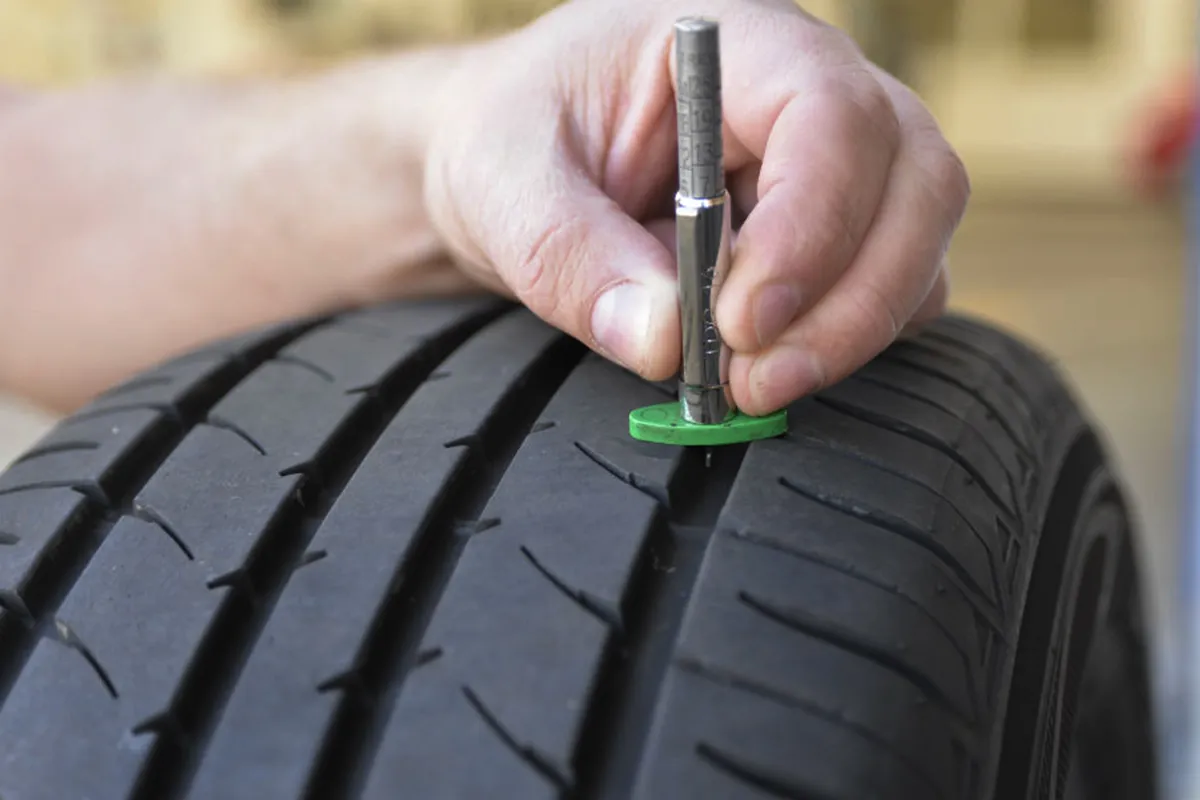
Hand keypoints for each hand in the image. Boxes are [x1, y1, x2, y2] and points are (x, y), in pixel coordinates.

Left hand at [423, 0, 967, 414]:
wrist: (516, 170)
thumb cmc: (513, 140)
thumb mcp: (507, 185)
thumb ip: (571, 254)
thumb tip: (660, 340)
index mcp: (734, 45)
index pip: (830, 113)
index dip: (810, 220)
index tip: (741, 319)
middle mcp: (811, 96)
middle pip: (916, 181)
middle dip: (852, 299)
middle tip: (754, 381)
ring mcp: (837, 169)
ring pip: (917, 244)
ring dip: (851, 331)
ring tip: (746, 386)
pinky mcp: (834, 237)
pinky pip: (889, 291)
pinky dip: (842, 342)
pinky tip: (762, 367)